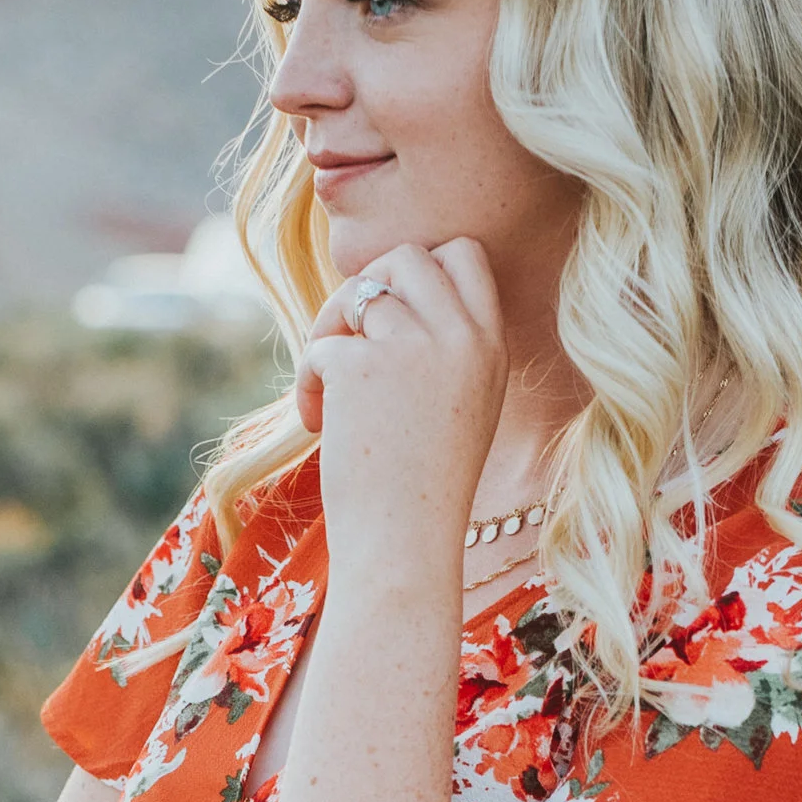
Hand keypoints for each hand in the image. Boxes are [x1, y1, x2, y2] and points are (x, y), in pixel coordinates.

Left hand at [293, 241, 507, 571]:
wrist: (405, 546)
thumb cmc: (424, 489)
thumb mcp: (463, 406)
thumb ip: (444, 347)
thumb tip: (385, 292)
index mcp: (493, 346)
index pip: (465, 255)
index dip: (421, 272)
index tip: (395, 316)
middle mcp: (462, 337)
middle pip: (407, 256)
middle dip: (368, 288)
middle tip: (352, 340)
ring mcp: (414, 348)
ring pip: (358, 290)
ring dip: (330, 330)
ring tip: (327, 386)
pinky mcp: (362, 366)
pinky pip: (321, 344)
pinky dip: (308, 380)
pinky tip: (315, 422)